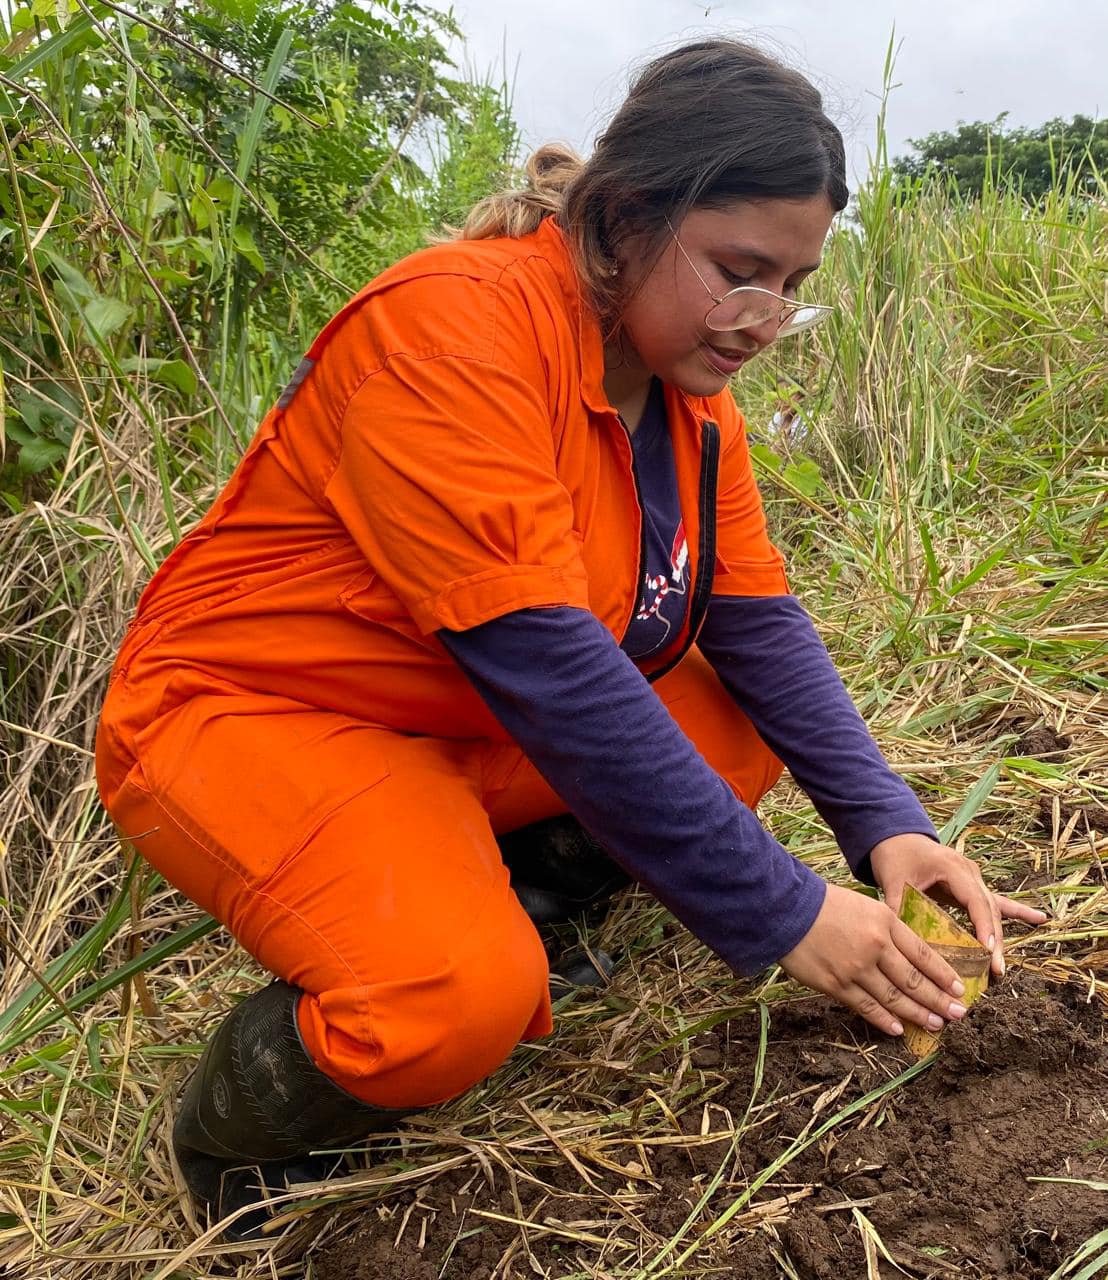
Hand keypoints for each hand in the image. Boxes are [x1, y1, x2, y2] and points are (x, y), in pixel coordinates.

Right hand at [779, 883, 971, 1038]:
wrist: (786, 909)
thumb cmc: (825, 904)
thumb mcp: (865, 907)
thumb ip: (888, 930)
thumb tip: (911, 957)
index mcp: (885, 922)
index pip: (923, 953)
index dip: (943, 974)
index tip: (959, 989)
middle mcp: (876, 946)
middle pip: (914, 979)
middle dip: (939, 999)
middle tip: (959, 1014)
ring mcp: (856, 968)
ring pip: (895, 997)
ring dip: (918, 1013)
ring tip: (936, 1024)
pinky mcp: (836, 984)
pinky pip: (867, 1007)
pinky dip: (885, 1019)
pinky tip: (899, 1028)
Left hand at [868, 833, 1048, 976]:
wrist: (897, 835)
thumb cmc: (895, 855)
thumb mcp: (892, 879)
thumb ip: (896, 905)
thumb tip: (897, 937)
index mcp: (952, 867)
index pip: (975, 900)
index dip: (983, 926)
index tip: (988, 950)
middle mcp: (968, 872)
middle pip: (988, 909)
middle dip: (994, 940)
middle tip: (996, 969)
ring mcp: (972, 878)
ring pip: (992, 910)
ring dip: (998, 937)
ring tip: (1002, 966)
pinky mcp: (970, 885)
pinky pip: (996, 900)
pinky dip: (1016, 911)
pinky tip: (1040, 919)